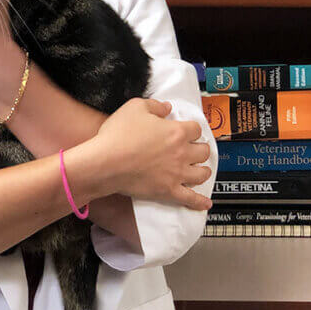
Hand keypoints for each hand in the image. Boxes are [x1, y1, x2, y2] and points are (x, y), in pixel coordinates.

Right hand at [72, 98, 212, 210]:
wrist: (105, 162)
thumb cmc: (118, 136)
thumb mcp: (134, 107)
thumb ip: (154, 105)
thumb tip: (166, 107)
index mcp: (176, 132)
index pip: (196, 129)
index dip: (192, 129)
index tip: (188, 131)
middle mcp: (181, 153)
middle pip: (203, 151)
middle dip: (200, 149)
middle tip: (195, 149)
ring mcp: (176, 174)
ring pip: (201, 174)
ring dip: (203, 171)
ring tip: (200, 170)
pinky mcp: (167, 190)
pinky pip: (190, 198)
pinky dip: (199, 202)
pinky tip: (205, 204)